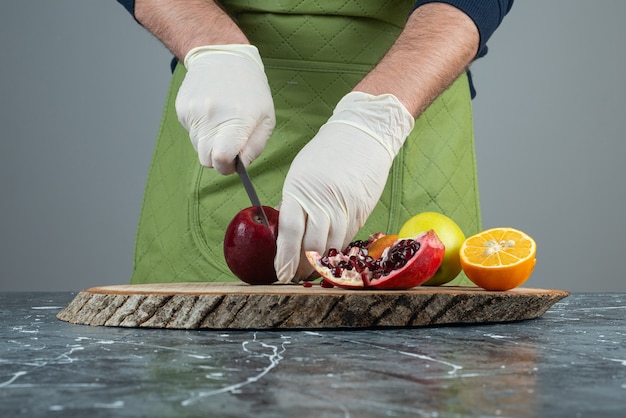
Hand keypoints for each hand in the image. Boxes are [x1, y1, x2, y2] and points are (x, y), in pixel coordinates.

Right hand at [175, 45, 274, 173]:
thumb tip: (240, 166)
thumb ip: (255, 147)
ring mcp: (194, 113)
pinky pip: (191, 133)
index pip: (221, 160)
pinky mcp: (182, 109)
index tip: (233, 163)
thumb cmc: (250, 89)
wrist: (223, 56)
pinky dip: (201, 129)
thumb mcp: (266, 118)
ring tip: (222, 121)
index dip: (227, 167)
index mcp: (236, 121)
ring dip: (210, 142)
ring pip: (198, 147)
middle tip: (229, 143)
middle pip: (206, 160)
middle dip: (218, 158)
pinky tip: (211, 112)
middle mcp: (212, 118)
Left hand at [274, 92, 414, 282]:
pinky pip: (348, 238)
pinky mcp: (361, 210)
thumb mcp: (300, 173)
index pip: (289, 231)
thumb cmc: (326, 153)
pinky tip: (330, 257)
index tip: (281, 273)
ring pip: (332, 246)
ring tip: (312, 273)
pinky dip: (337, 251)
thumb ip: (293, 202)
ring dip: (321, 265)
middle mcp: (322, 200)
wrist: (363, 134)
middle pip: (312, 245)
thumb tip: (285, 230)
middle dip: (303, 267)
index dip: (285, 256)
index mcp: (299, 190)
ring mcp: (344, 206)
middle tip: (295, 277)